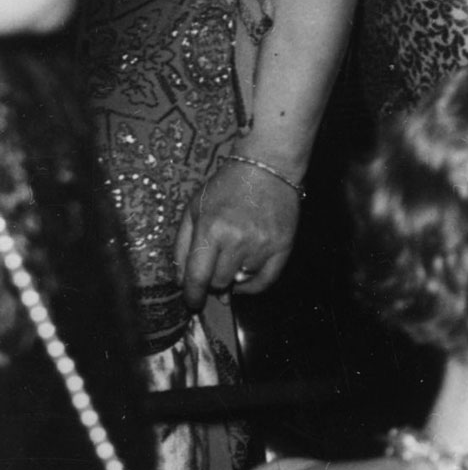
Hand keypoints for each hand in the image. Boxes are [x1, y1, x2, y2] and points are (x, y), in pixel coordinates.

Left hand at [177, 158, 300, 307]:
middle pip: (219, 282)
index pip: (197, 276)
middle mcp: (238, 240)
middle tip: (212, 273)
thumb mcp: (194, 209)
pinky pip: (266, 280)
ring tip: (229, 265)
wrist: (268, 167)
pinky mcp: (283, 245)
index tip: (192, 302)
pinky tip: (244, 279)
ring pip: (241, 281)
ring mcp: (263, 244)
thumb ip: (182, 245)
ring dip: (231, 279)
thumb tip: (182, 280)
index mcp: (211, 230)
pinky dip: (253, 286)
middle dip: (211, 282)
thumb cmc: (226, 187)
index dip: (192, 295)